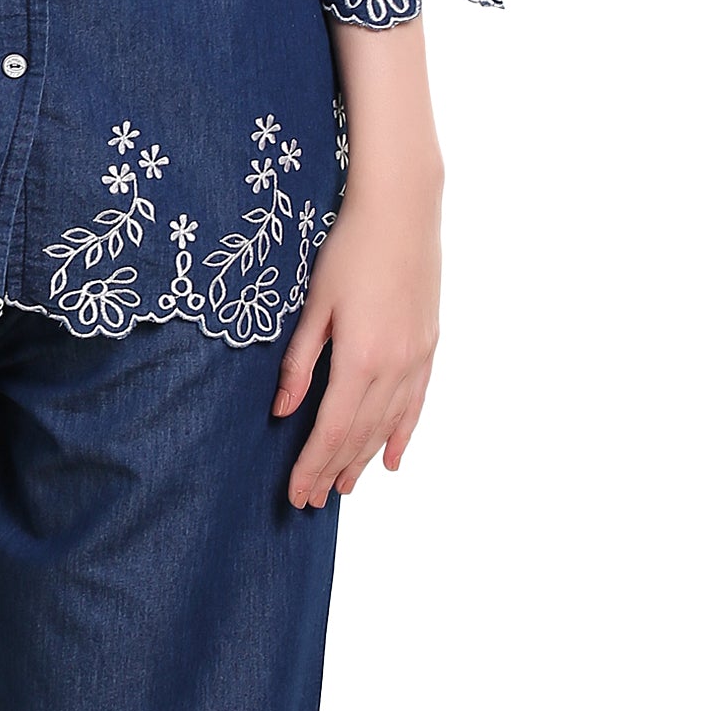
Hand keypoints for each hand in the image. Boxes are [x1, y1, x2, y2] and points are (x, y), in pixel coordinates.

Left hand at [272, 19, 444, 508]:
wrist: (402, 209)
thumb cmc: (349, 248)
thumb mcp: (314, 304)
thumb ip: (299, 361)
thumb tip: (282, 410)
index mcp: (360, 358)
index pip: (333, 429)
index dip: (313, 465)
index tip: (296, 493)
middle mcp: (394, 366)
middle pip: (360, 435)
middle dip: (333, 471)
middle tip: (311, 502)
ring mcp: (417, 357)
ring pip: (389, 425)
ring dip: (365, 459)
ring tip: (344, 489)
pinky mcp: (428, 345)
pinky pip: (415, 403)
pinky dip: (403, 433)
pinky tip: (393, 459)